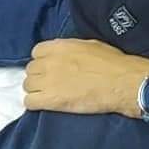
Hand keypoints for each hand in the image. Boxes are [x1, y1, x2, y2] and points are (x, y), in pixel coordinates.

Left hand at [23, 38, 148, 117]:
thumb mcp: (90, 45)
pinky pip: (29, 102)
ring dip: (37, 89)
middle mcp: (50, 61)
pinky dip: (35, 103)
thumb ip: (70, 48)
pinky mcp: (50, 100)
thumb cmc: (112, 62)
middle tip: (52, 82)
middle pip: (30, 69)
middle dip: (39, 75)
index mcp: (60, 46)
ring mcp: (48, 81)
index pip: (36, 52)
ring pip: (27, 85)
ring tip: (50, 94)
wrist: (121, 82)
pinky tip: (47, 104)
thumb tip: (64, 54)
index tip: (50, 67)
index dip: (43, 60)